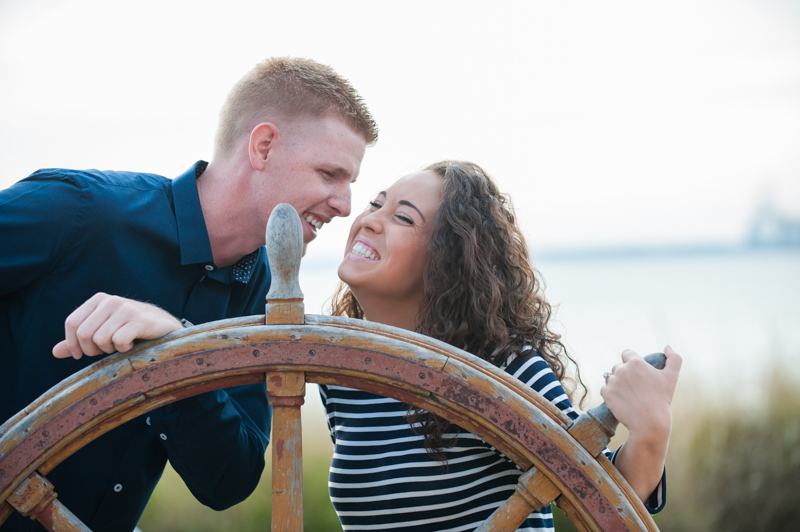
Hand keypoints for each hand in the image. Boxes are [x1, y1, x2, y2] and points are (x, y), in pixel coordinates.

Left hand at [53, 293, 182, 358]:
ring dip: (110, 349)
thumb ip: (79, 340)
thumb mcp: (102, 332)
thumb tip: (55, 352)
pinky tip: (133, 343)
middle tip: (106, 350)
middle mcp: (111, 300)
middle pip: (84, 333)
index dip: (73, 343)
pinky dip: (124, 348)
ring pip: (100, 339)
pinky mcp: (141, 320)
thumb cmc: (130, 330)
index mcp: (98, 299)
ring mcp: (127, 309)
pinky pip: (119, 341)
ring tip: (121, 344)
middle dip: (92, 349)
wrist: (164, 327)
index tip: (80, 355)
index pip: (72, 323)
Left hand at [601, 346, 681, 440]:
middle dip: (625, 374)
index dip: (631, 362)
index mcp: (636, 363)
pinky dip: (610, 393)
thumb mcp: (672, 377)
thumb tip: (667, 346)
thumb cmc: (662, 400)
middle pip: (618, 366)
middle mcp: (622, 370)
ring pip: (610, 377)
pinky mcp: (606, 393)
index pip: (626, 353)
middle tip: (635, 387)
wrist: (650, 423)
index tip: (637, 373)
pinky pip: (604, 389)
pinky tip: (621, 400)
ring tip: (628, 394)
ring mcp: (613, 382)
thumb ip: (674, 358)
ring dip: (617, 383)